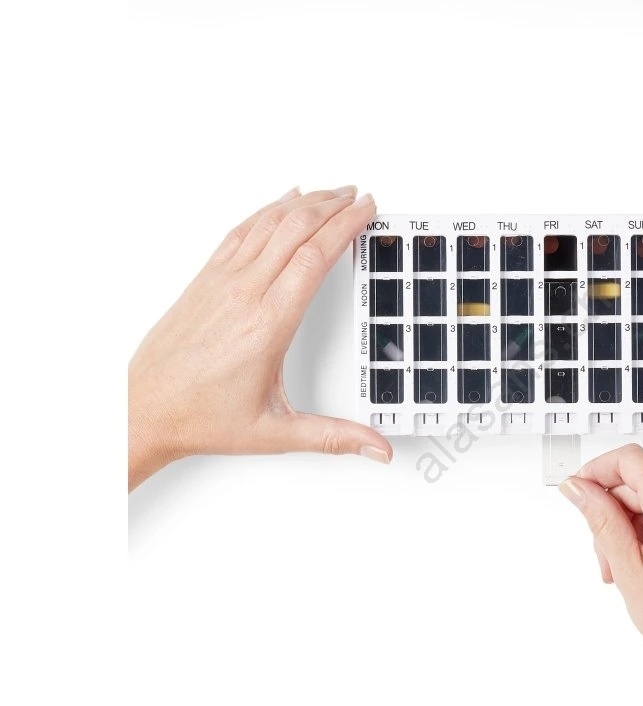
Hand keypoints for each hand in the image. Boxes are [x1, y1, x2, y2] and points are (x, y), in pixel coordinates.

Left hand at [128, 186, 392, 491]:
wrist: (142, 410)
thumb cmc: (198, 416)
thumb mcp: (275, 432)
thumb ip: (333, 437)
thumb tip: (374, 447)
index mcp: (268, 324)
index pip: (314, 257)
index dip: (344, 227)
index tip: (365, 210)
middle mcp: (244, 295)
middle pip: (295, 230)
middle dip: (332, 206)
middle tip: (358, 195)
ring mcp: (221, 283)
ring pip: (268, 225)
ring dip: (303, 203)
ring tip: (329, 193)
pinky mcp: (204, 281)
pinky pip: (240, 233)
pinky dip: (266, 211)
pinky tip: (280, 204)